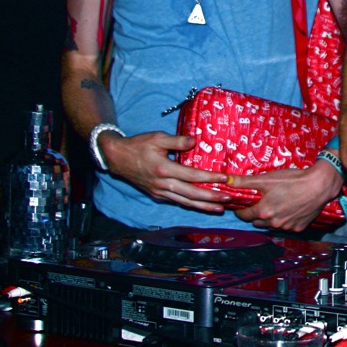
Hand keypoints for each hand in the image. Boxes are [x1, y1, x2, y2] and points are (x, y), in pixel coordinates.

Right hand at [99, 130, 229, 213]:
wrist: (117, 158)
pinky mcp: (157, 195)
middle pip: (191, 194)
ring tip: (220, 208)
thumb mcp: (157, 137)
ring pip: (185, 202)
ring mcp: (159, 192)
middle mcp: (162, 185)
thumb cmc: (138, 146)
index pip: (191, 175)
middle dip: (211, 197)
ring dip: (203, 206)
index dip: (209, 178)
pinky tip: (202, 206)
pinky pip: (177, 202)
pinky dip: (191, 205)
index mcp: (164, 169)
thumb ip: (177, 140)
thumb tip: (194, 141)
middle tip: (229, 198)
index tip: (225, 178)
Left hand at [232, 161, 344, 230]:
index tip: (242, 204)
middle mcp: (273, 223)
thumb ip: (245, 182)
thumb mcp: (267, 179)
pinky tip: (288, 209)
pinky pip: (286, 226)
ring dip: (269, 218)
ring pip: (271, 225)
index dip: (241, 209)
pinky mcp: (298, 228)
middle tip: (260, 202)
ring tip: (274, 205)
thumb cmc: (293, 180)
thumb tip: (226, 181)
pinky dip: (284, 220)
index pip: (243, 215)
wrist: (319, 185)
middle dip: (255, 214)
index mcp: (263, 212)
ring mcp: (286, 227)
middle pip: (256, 222)